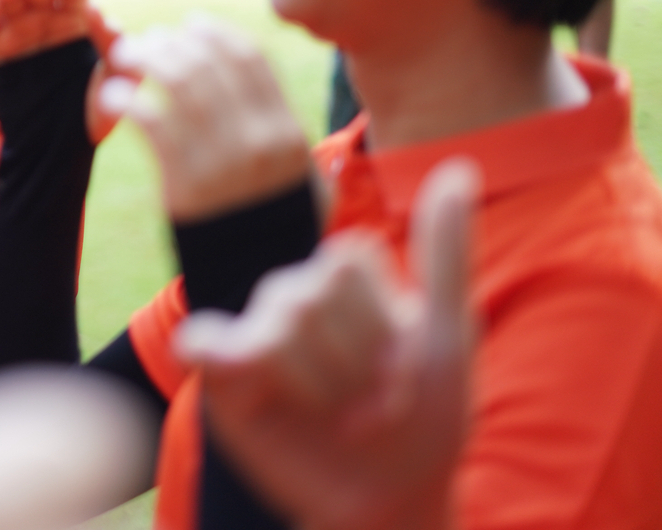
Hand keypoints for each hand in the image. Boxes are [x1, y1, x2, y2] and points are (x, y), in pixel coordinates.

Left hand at [95, 16, 311, 220]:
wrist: (251, 282)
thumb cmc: (278, 230)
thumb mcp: (307, 183)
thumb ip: (298, 142)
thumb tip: (284, 102)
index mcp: (287, 131)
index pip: (250, 59)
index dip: (216, 34)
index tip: (192, 24)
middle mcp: (258, 139)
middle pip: (209, 63)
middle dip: (175, 42)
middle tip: (151, 40)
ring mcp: (221, 160)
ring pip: (178, 83)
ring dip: (146, 60)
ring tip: (125, 56)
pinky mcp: (184, 181)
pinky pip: (150, 122)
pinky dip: (127, 100)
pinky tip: (112, 96)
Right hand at [177, 159, 478, 529]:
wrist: (389, 497)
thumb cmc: (424, 419)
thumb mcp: (449, 335)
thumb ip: (445, 252)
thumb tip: (456, 165)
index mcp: (346, 276)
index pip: (348, 260)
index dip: (380, 323)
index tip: (406, 369)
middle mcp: (297, 294)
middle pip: (312, 296)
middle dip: (355, 364)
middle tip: (372, 404)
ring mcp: (257, 331)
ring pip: (276, 327)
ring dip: (322, 387)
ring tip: (340, 418)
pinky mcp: (225, 375)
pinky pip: (205, 342)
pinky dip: (214, 349)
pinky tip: (238, 369)